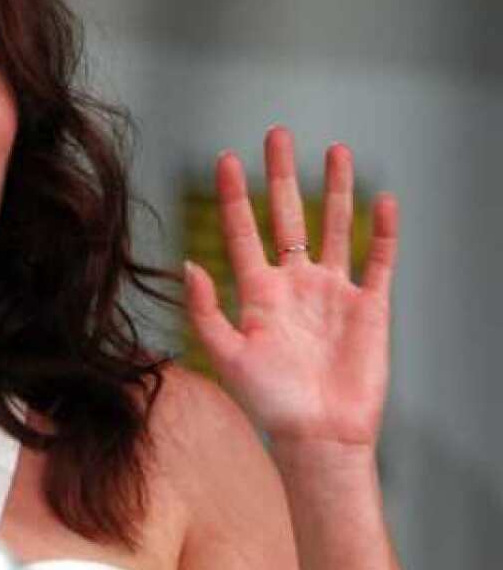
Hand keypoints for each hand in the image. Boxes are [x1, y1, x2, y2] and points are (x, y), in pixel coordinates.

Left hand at [184, 127, 397, 450]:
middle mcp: (294, 284)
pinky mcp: (370, 306)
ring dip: (334, 189)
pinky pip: (379, 259)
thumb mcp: (227, 354)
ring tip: (334, 150)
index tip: (226, 159)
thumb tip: (188, 262)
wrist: (319, 436)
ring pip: (334, 227)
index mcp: (257, 292)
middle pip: (288, 216)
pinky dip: (382, 231)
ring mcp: (333, 292)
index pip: (243, 231)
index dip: (235, 195)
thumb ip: (205, 310)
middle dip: (282, 176)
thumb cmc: (269, 402)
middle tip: (277, 133)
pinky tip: (382, 200)